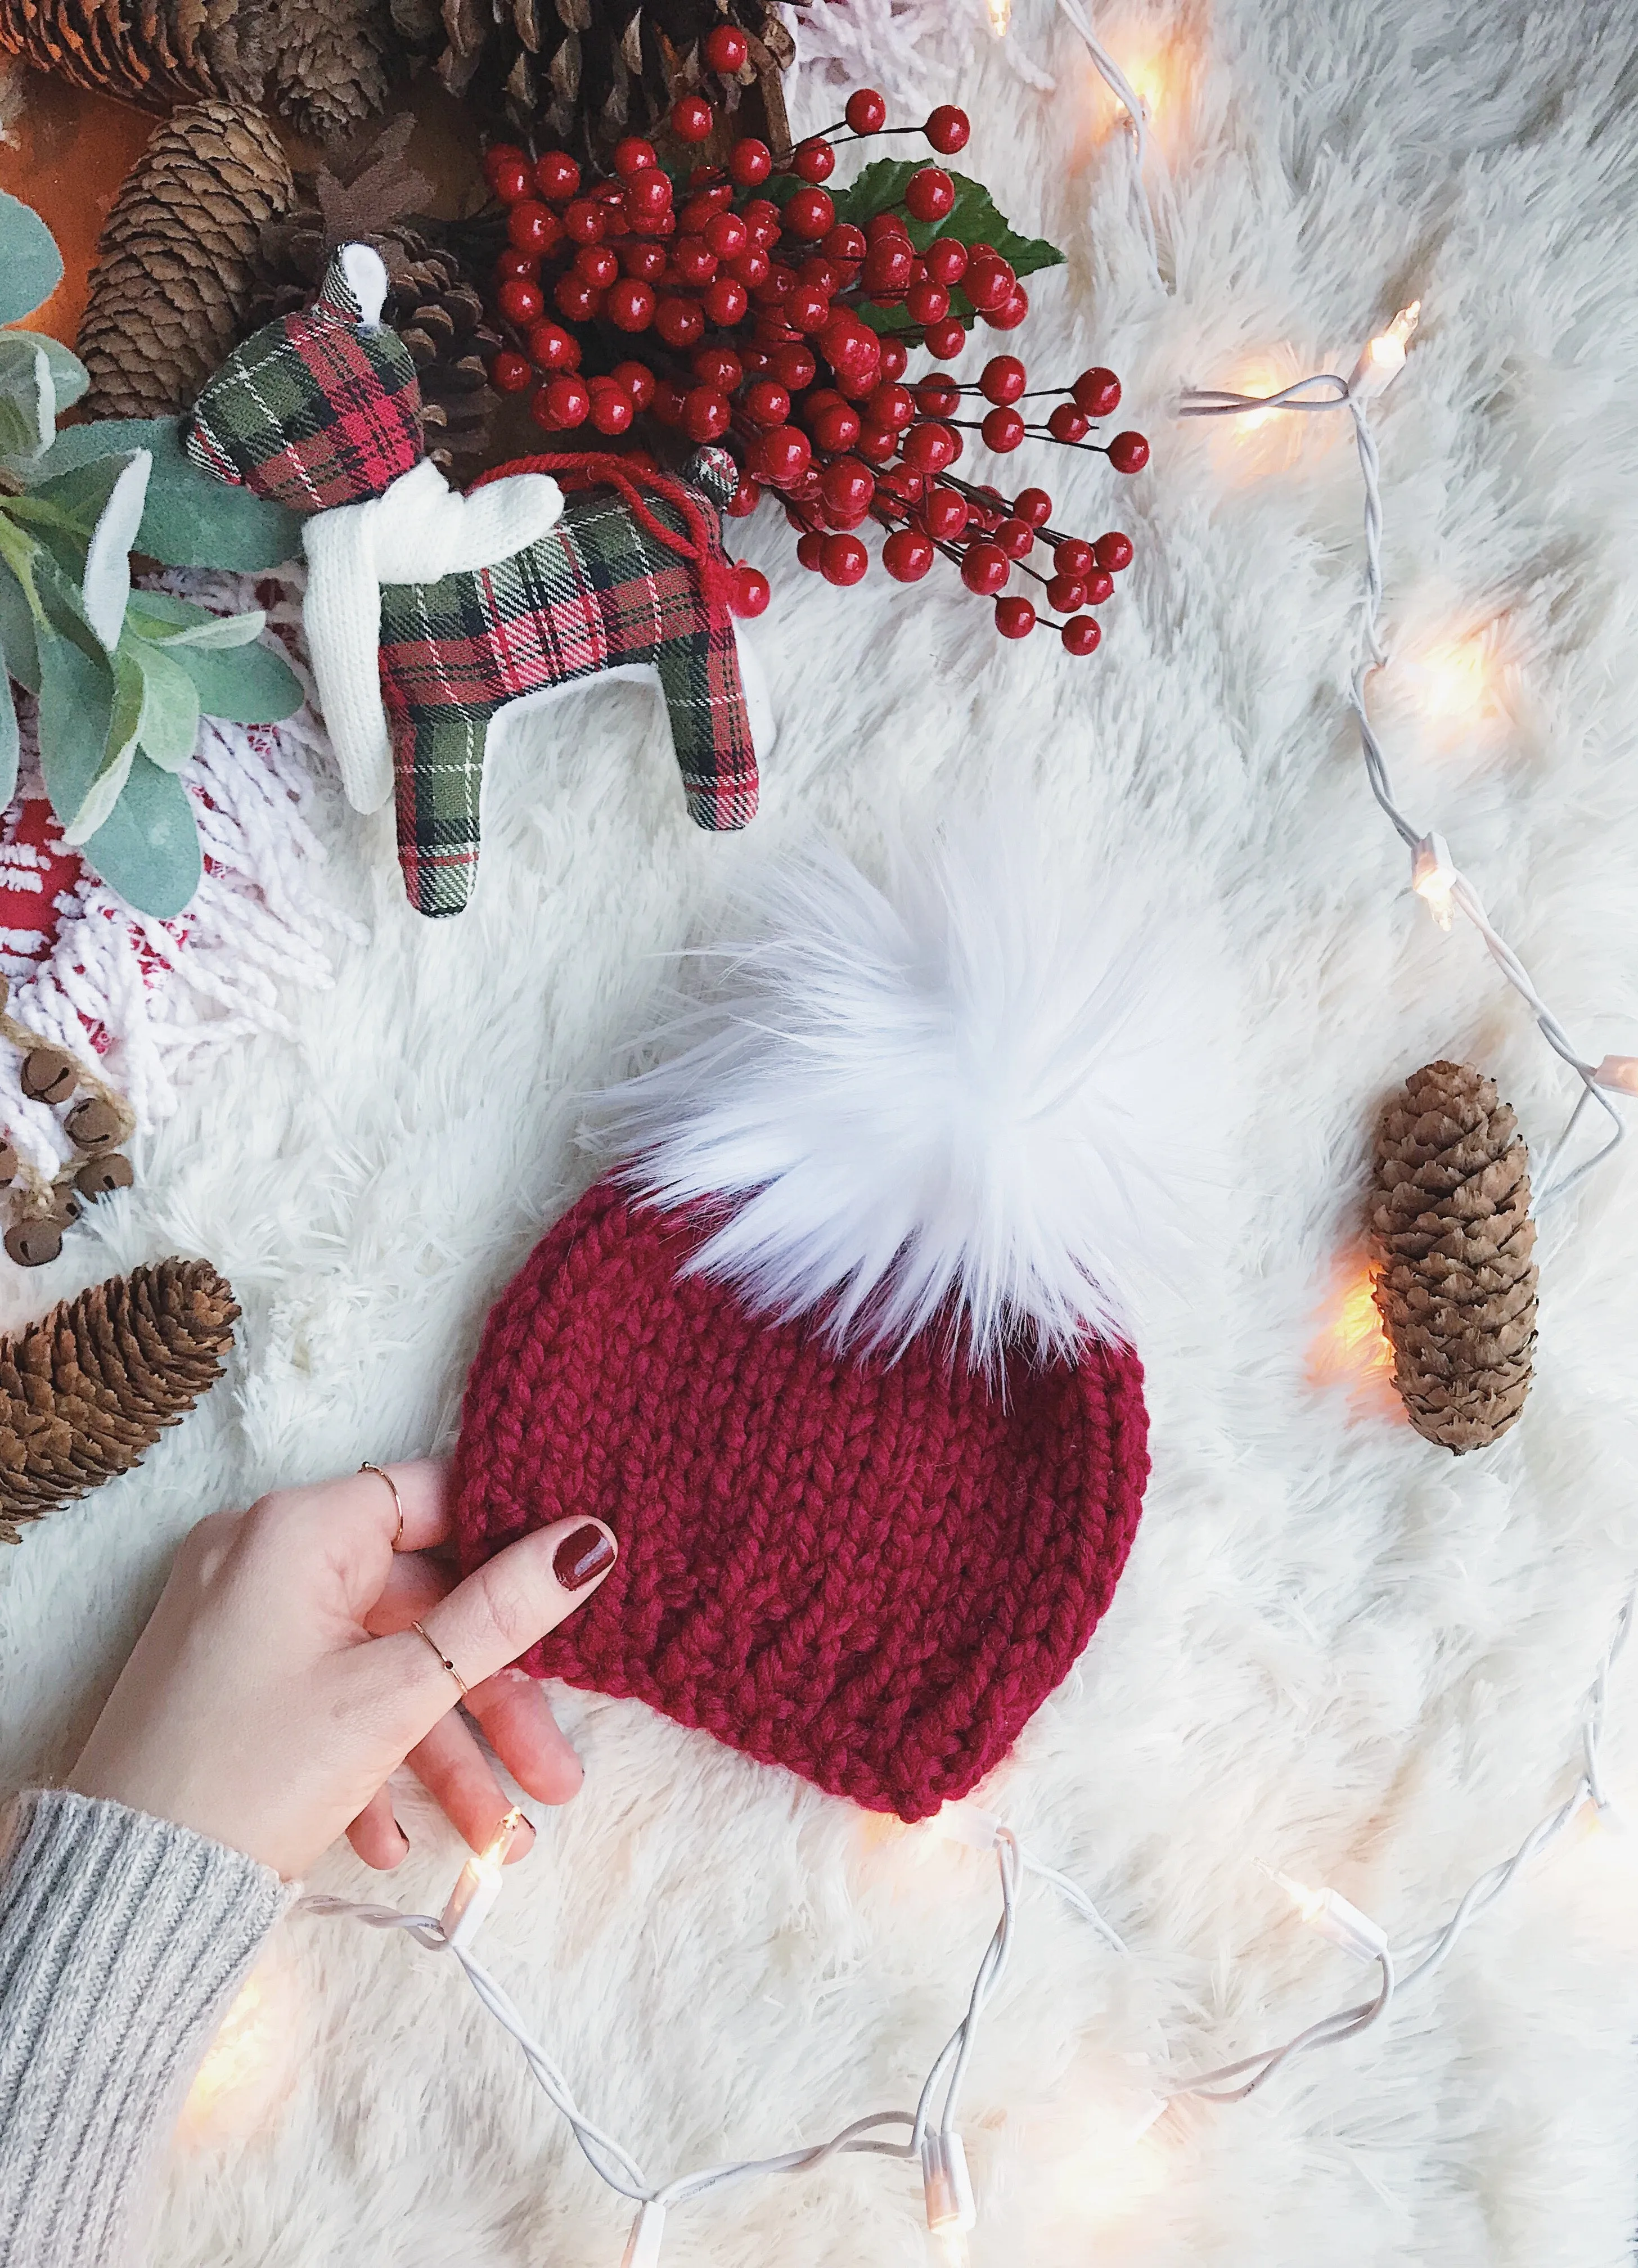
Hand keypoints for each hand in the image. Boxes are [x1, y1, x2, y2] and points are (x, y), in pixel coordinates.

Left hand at [68, 1460, 614, 1881]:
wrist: (125, 1893)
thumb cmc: (251, 1775)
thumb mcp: (397, 1694)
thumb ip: (501, 1614)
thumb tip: (590, 1540)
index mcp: (298, 1529)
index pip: (434, 1498)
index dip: (510, 1543)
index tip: (576, 1591)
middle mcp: (264, 1557)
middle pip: (419, 1605)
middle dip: (492, 1701)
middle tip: (553, 1774)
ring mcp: (243, 1623)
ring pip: (379, 1668)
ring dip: (444, 1753)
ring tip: (495, 1841)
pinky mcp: (231, 1684)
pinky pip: (326, 1701)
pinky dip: (372, 1760)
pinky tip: (393, 1838)